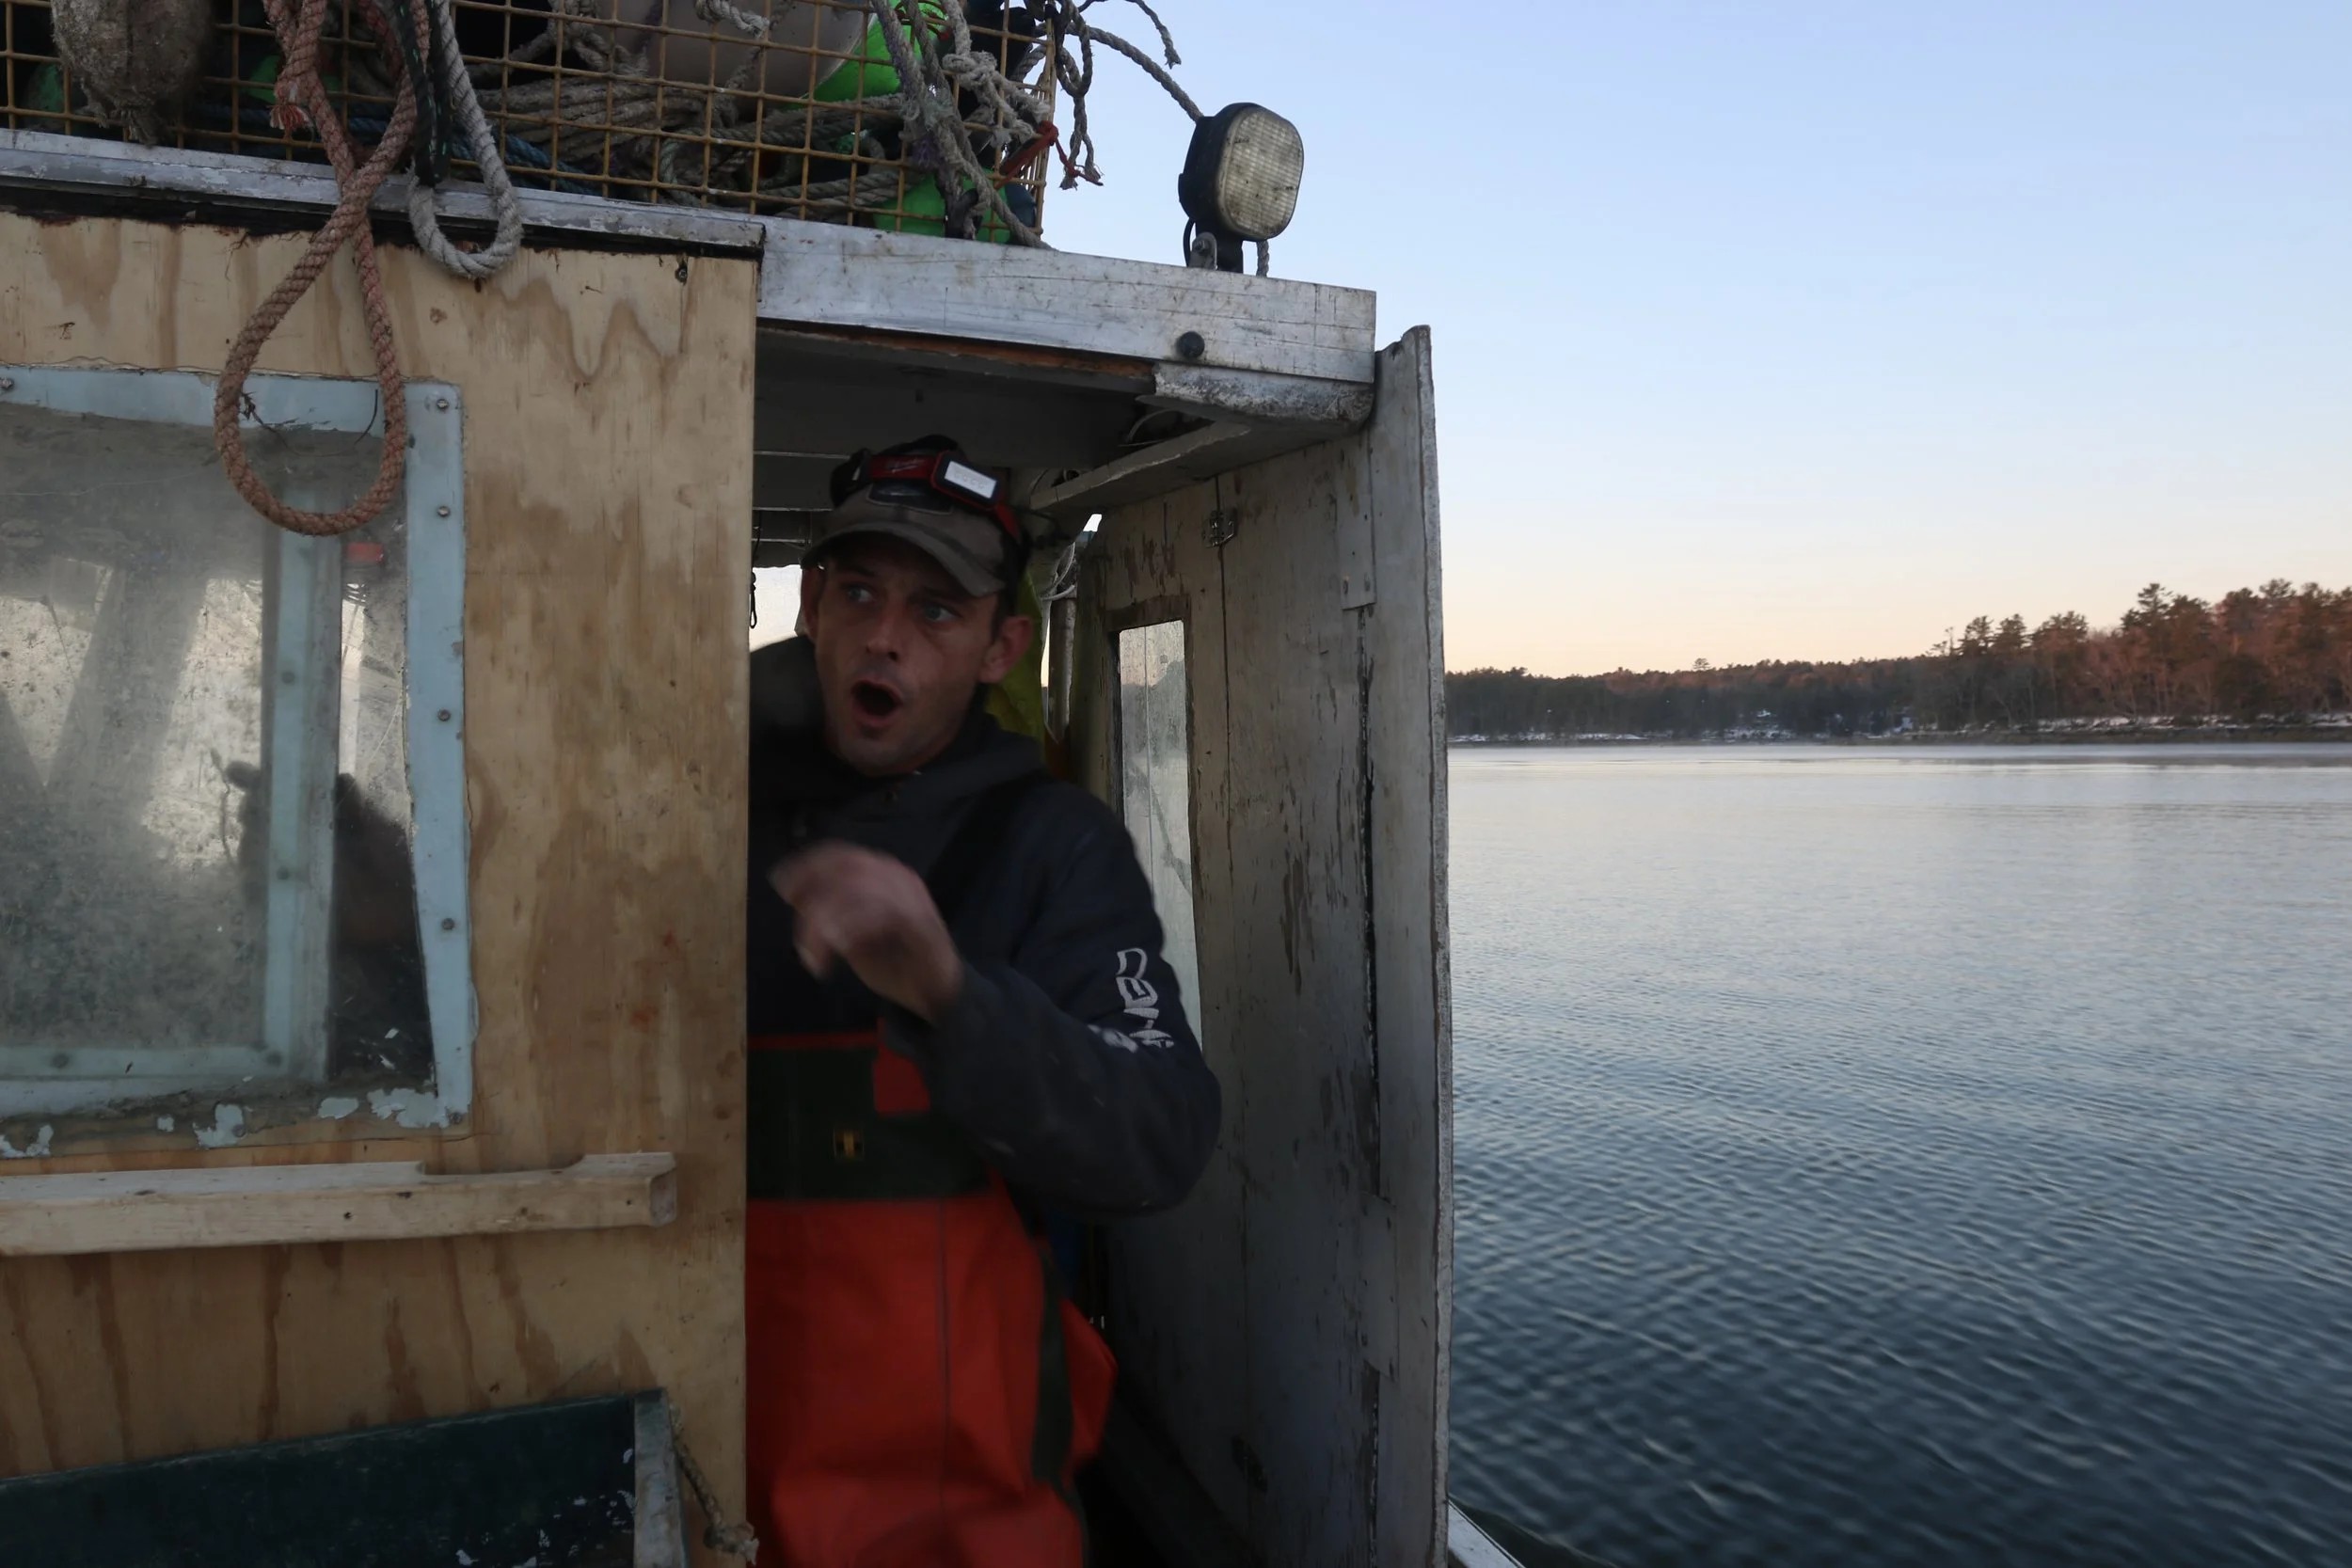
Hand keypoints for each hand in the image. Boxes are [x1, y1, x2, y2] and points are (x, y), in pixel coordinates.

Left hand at [771, 842, 963, 1021]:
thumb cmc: (896, 962)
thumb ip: (831, 913)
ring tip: (814, 956)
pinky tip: (836, 948)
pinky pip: (880, 914)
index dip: (808, 865)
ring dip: (826, 924)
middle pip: (846, 868)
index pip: (842, 855)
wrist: (939, 991)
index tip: (781, 883)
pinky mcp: (921, 922)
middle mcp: (898, 876)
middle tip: (799, 935)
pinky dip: (852, 929)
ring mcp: (912, 897)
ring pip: (858, 890)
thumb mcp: (852, 934)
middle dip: (813, 897)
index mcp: (883, 873)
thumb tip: (796, 896)